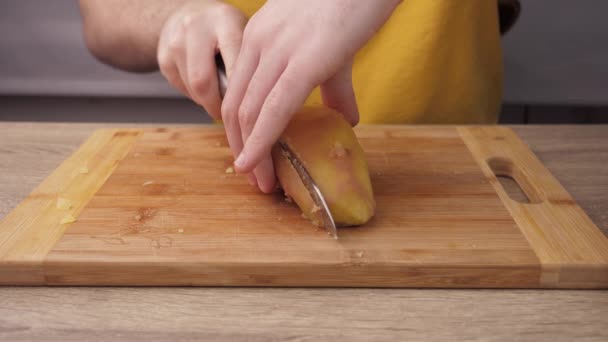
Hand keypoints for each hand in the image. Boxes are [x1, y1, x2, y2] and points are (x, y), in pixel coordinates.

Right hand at [157, 0, 245, 118]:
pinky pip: (181, 87)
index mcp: (224, 21)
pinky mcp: (163, 57)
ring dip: (207, 101)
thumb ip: (248, 60)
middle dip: (216, 105)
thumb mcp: (243, 33)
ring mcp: (175, 41)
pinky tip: (203, 84)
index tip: (245, 111)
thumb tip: (253, 101)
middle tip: (228, 115)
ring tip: (219, 97)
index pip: (233, 65)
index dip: (239, 94)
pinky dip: (195, 94)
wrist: (190, 13)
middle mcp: (195, 27)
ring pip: (191, 88)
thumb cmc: (224, 27)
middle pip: (202, 81)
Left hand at [221, 0, 400, 192]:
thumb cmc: (354, 4)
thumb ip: (331, 85)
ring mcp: (279, 51)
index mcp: (260, 36)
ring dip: (251, 152)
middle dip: (239, 146)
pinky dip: (261, 141)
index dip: (238, 128)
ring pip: (249, 112)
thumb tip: (343, 118)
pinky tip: (256, 164)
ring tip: (260, 181)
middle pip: (234, 105)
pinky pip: (273, 110)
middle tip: (252, 178)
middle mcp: (260, 43)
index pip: (237, 91)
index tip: (247, 155)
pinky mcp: (304, 62)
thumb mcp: (330, 46)